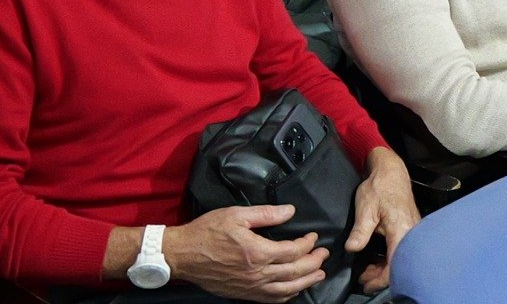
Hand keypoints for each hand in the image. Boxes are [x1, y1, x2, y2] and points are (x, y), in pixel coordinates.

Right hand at [161, 204, 326, 302]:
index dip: (308, 244)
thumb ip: (266, 214)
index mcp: (257, 252)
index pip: (293, 251)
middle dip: (314, 263)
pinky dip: (286, 295)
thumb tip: (290, 212)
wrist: (182, 255)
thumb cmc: (207, 232)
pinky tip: (293, 289)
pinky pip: (270, 299)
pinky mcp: (243, 293)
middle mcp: (256, 273)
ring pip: (286, 290)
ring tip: (319, 274)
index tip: (313, 237)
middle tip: (324, 254)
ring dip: (306, 282)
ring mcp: (250, 287)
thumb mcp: (237, 215)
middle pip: (295, 272)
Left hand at [346, 148, 418, 292]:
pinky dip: (387, 259)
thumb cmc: (380, 188)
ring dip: (383, 268)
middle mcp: (411, 234)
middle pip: (399, 265)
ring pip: (400, 259)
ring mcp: (411, 232)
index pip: (395, 264)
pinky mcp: (408, 230)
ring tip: (366, 271)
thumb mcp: (366, 209)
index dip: (381, 279)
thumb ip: (361, 231)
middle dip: (380, 276)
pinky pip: (400, 251)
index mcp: (402, 230)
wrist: (391, 171)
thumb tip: (352, 249)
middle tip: (363, 279)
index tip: (366, 284)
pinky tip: (375, 260)